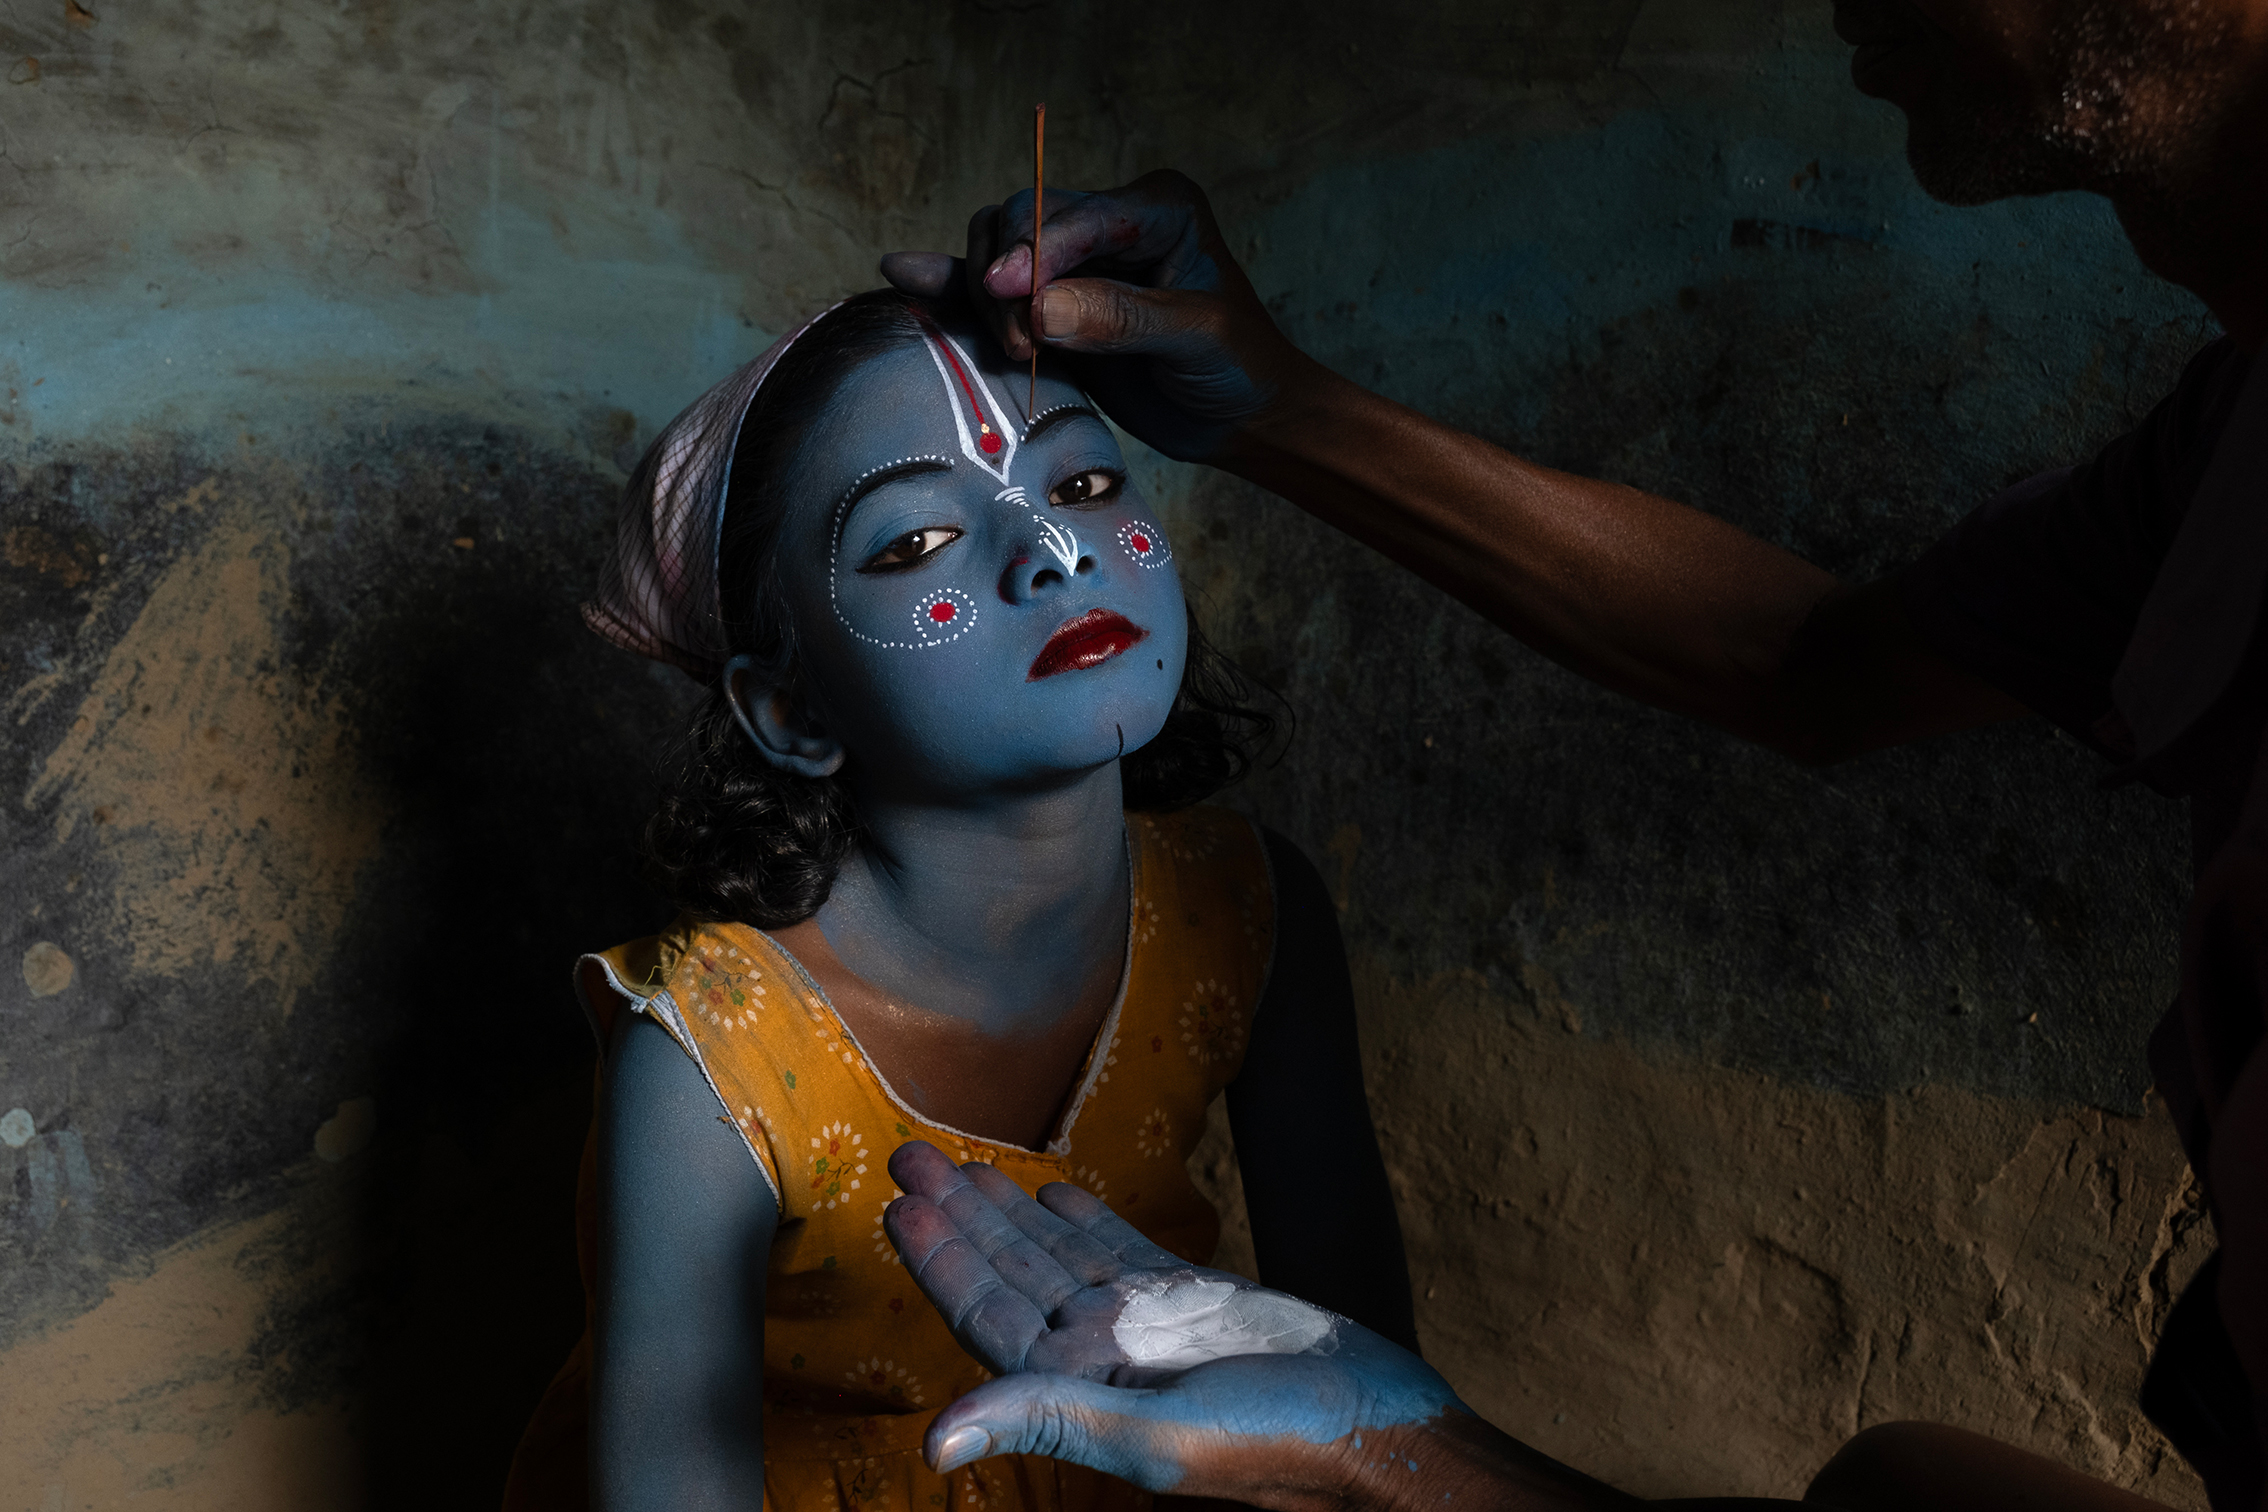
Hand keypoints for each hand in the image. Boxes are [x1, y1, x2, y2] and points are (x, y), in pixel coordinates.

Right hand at [879, 171, 1320, 465]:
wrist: (1240, 416)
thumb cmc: (1236, 367)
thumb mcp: (1193, 338)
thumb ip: (1119, 318)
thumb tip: (1038, 308)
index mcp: (1157, 207)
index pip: (1077, 214)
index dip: (1035, 250)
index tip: (1005, 293)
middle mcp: (1110, 221)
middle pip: (1021, 219)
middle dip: (1007, 280)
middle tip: (1021, 345)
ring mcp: (1076, 261)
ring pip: (997, 248)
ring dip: (987, 297)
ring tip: (1016, 352)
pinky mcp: (1051, 303)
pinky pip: (992, 287)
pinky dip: (953, 286)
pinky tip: (907, 275)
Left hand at [882, 1142, 1632, 1511]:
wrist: (1376, 1423)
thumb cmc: (1275, 1443)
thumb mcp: (1152, 1433)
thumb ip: (1046, 1418)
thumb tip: (934, 1440)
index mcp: (1081, 1387)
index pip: (989, 1317)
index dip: (944, 1262)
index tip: (901, 1207)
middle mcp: (1103, 1353)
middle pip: (1013, 1273)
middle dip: (960, 1217)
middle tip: (909, 1154)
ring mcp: (1148, 1324)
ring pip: (1059, 1254)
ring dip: (1009, 1209)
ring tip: (959, 1162)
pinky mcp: (1196, 1300)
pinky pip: (1121, 1249)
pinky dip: (1084, 1218)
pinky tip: (1054, 1189)